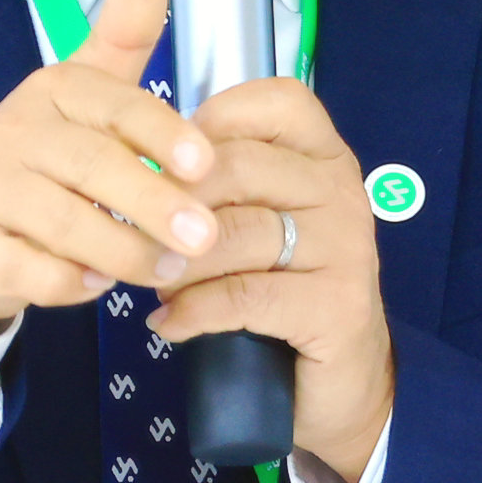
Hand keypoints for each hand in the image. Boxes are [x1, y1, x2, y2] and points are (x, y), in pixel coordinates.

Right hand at [0, 0, 222, 347]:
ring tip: (166, 269)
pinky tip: (99, 286)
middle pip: (95, 168)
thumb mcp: (78, 95)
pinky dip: (68, 282)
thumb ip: (121, 39)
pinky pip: (28, 270)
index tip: (207, 163)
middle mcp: (16, 133)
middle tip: (206, 236)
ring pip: (67, 224)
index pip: (116, 106)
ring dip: (124, 251)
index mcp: (54, 92)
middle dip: (156, 204)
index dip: (164, 134)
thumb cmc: (35, 161)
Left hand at [147, 75, 394, 482]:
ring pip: (237, 232)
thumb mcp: (259, 221)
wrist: (342, 381)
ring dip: (178, 261)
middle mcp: (342, 190)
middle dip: (173, 200)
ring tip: (152, 282)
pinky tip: (168, 324)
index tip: (167, 163)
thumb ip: (221, 184)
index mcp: (325, 156)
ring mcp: (346, 247)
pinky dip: (194, 311)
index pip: (276, 101)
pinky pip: (245, 295)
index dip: (212, 120)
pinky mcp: (337, 305)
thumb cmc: (285, 288)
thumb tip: (138, 165)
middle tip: (135, 233)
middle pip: (239, 166)